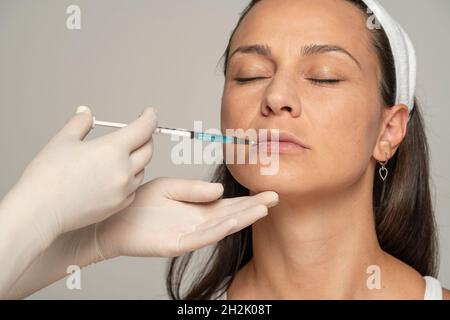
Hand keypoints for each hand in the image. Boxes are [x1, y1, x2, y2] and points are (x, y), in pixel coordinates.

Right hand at [13, 106, 157, 238]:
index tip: (150, 113)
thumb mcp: (63, 140)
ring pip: (142, 169)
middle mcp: (124, 170)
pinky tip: (115, 176)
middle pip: (148, 149)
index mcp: (113, 149)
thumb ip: (80, 124)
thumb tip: (85, 113)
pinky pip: (134, 188)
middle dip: (145, 137)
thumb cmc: (48, 177)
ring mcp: (124, 190)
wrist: (40, 210)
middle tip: (136, 132)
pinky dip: (130, 179)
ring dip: (138, 159)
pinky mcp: (119, 205)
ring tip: (120, 155)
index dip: (150, 117)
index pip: (144, 128)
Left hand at [96, 177, 278, 257]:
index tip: (267, 190)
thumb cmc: (140, 203)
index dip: (248, 199)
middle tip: (274, 198)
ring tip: (262, 208)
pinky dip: (220, 229)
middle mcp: (197, 222)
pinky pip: (202, 237)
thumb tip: (220, 190)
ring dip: (243, 218)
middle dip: (253, 208)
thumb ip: (195, 189)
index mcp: (198, 208)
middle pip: (231, 215)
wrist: (114, 218)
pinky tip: (235, 220)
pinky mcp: (177, 244)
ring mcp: (189, 234)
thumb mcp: (171, 187)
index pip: (228, 204)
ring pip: (221, 227)